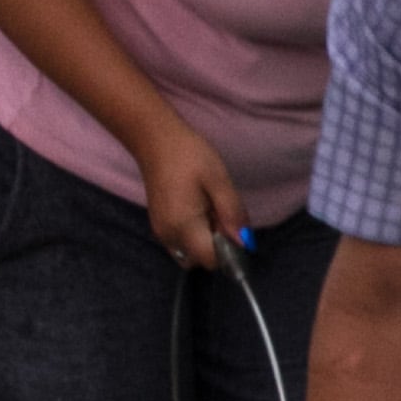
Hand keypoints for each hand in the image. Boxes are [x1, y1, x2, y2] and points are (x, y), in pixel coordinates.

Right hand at [143, 131, 248, 268]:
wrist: (154, 139)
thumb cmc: (188, 155)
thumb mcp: (219, 180)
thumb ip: (232, 213)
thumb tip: (245, 243)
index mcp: (183, 226)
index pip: (212, 260)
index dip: (228, 249)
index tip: (230, 224)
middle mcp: (169, 237)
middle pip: (202, 261)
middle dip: (216, 246)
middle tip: (218, 213)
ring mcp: (161, 233)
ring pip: (192, 254)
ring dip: (205, 241)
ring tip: (207, 210)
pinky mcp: (159, 227)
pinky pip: (182, 244)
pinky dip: (194, 236)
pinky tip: (197, 210)